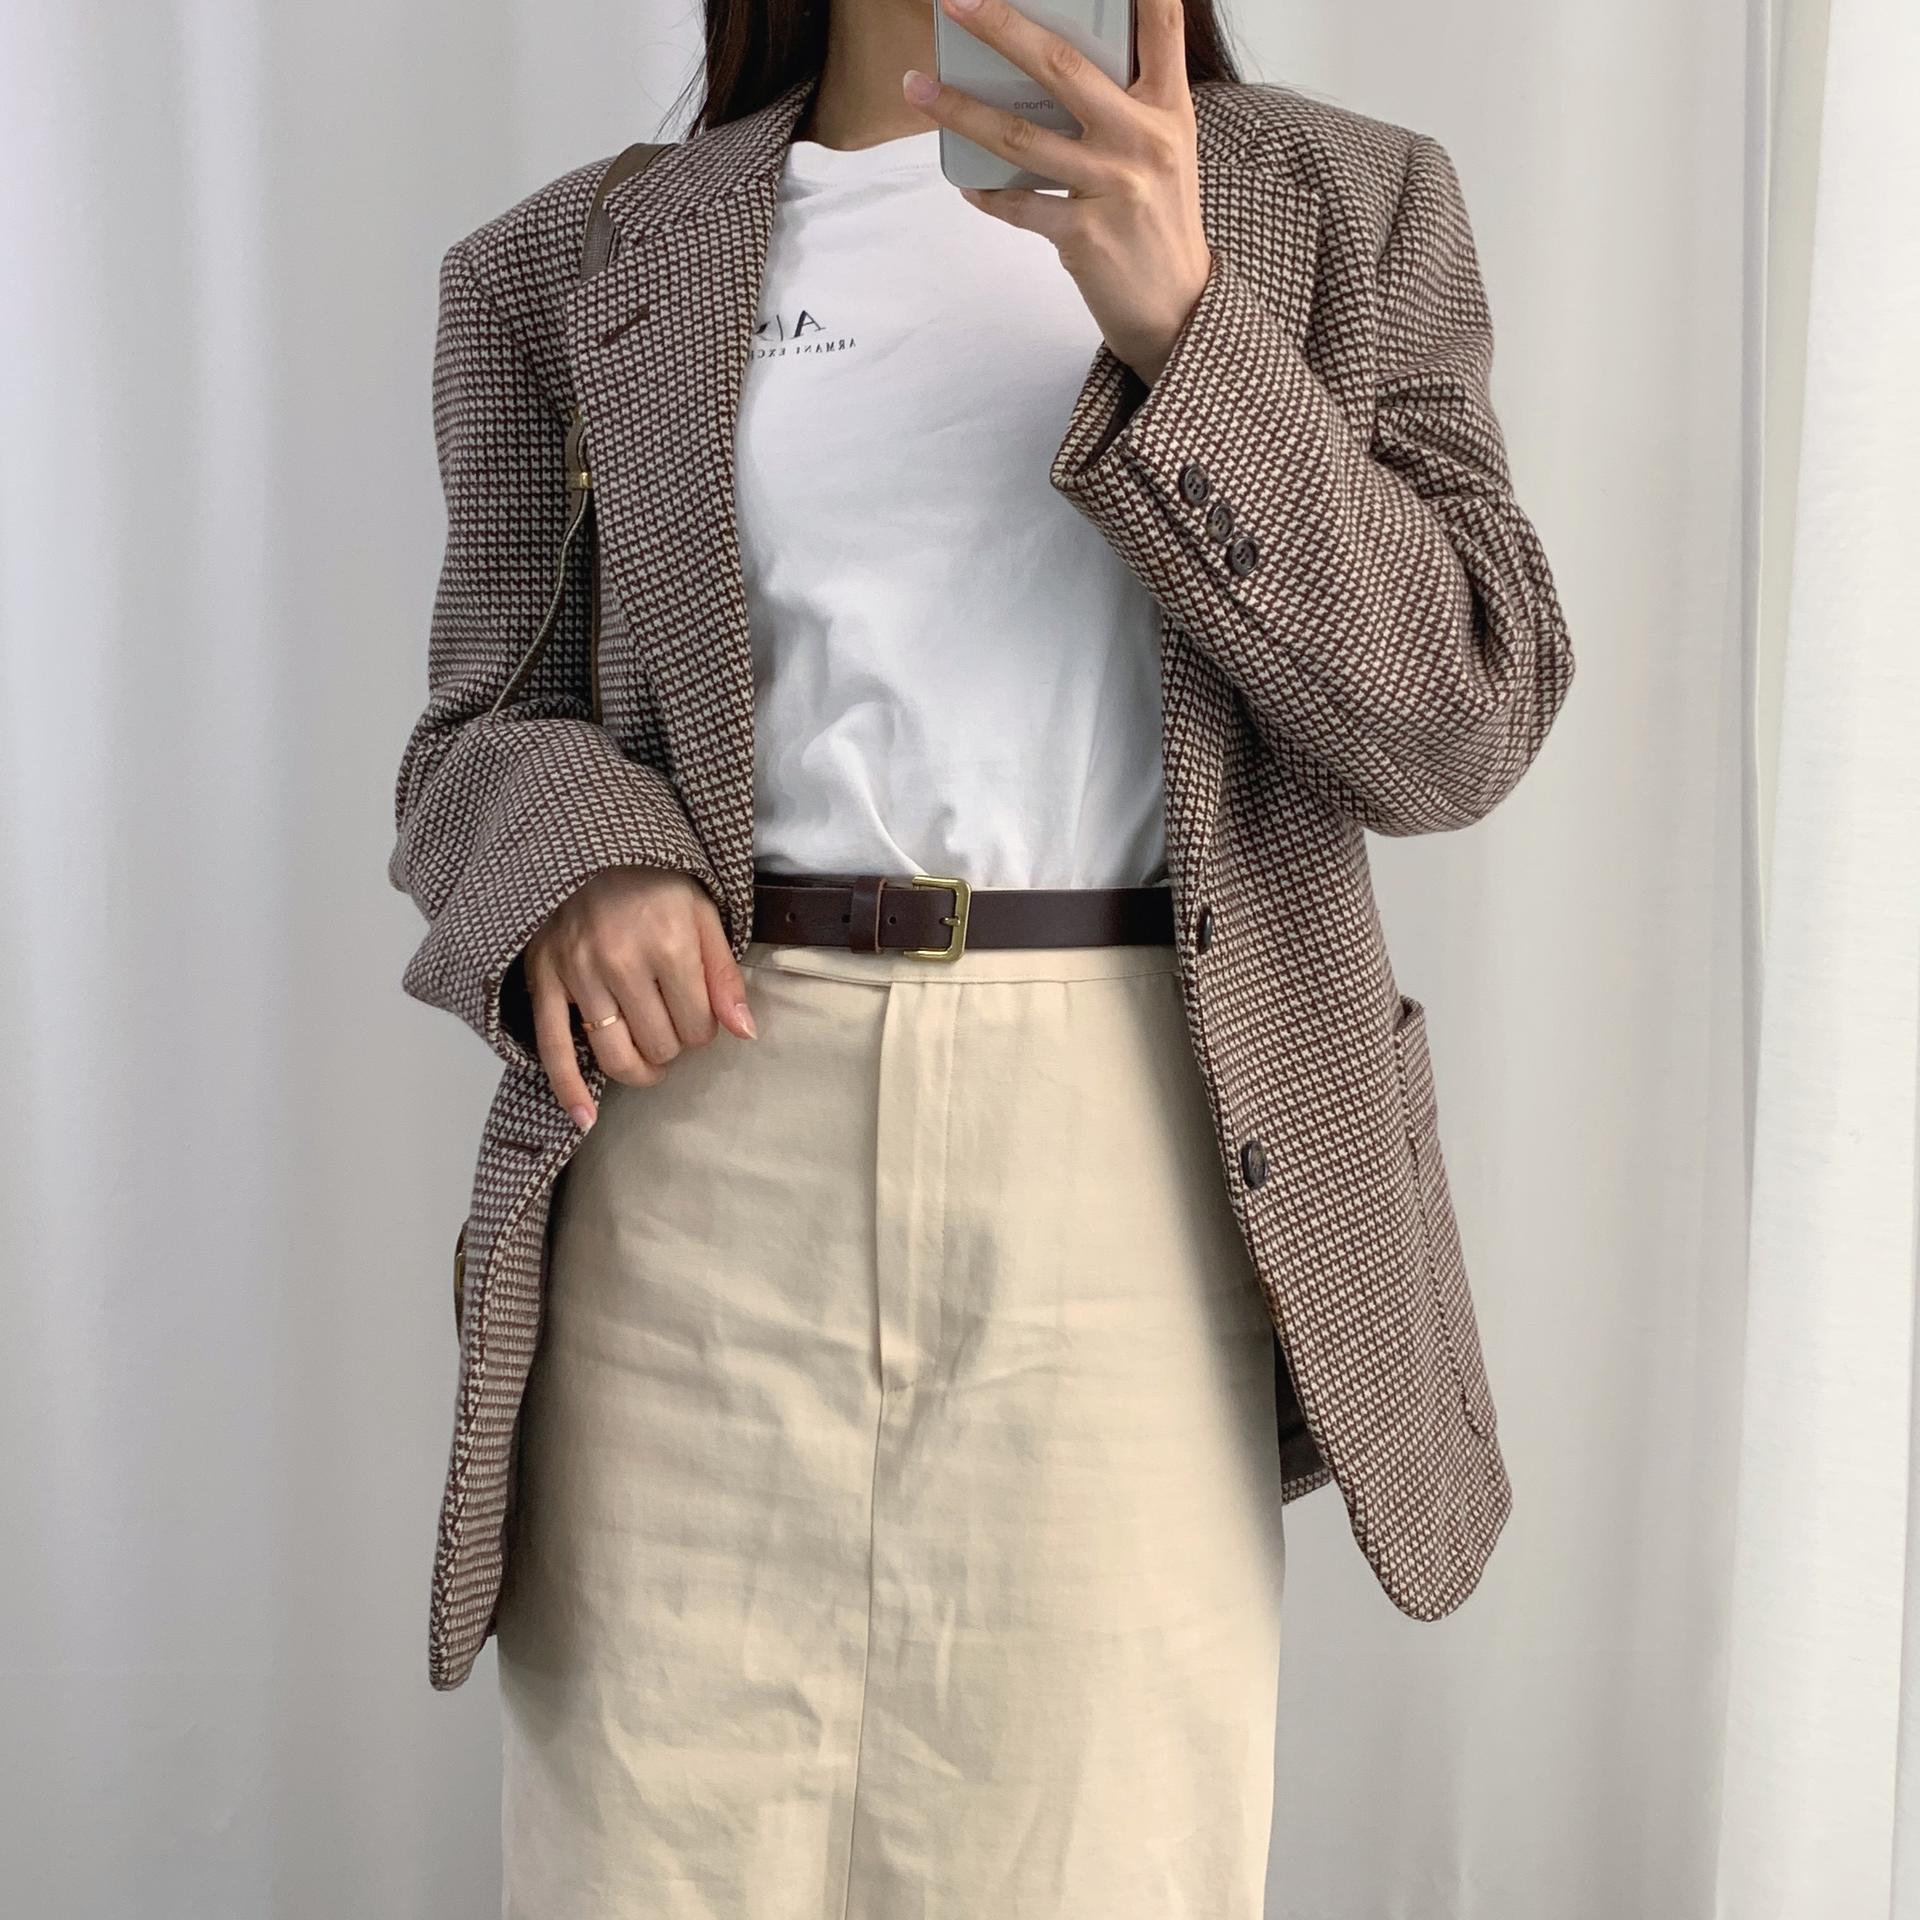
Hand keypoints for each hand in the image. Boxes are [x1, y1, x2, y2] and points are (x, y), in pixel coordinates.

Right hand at [524, 866, 755, 1128]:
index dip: (704, 1029)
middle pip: (659, 1044)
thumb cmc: (653, 879)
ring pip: (614, 1055)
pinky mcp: (544, 980)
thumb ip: (725, 976)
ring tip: (650, 1062)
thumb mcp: (704, 913)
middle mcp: (621, 962)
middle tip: (674, 1024)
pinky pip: (553, 1048)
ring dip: (640, 1069)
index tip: (699, 1013)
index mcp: (668, 944)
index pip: (697, 1025)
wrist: (588, 845)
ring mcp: (578, 974)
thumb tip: (745, 1033)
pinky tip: (585, 1118)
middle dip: (674, 1045)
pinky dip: (569, 1090)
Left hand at [904, 0, 1211, 383]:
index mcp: (1167, 109)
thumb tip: (1053, 67)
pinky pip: (1018, 204)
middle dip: (1002, 27)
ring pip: (1020, 136)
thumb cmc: (1160, 219)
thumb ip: (1127, 105)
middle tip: (957, 1)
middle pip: (1063, 67)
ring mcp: (1112, 186)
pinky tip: (967, 183)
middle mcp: (1142, 140)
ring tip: (918, 88)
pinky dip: (987, 193)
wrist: (1176, 305)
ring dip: (960, 109)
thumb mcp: (1165, 150)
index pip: (1162, 28)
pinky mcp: (1084, 234)